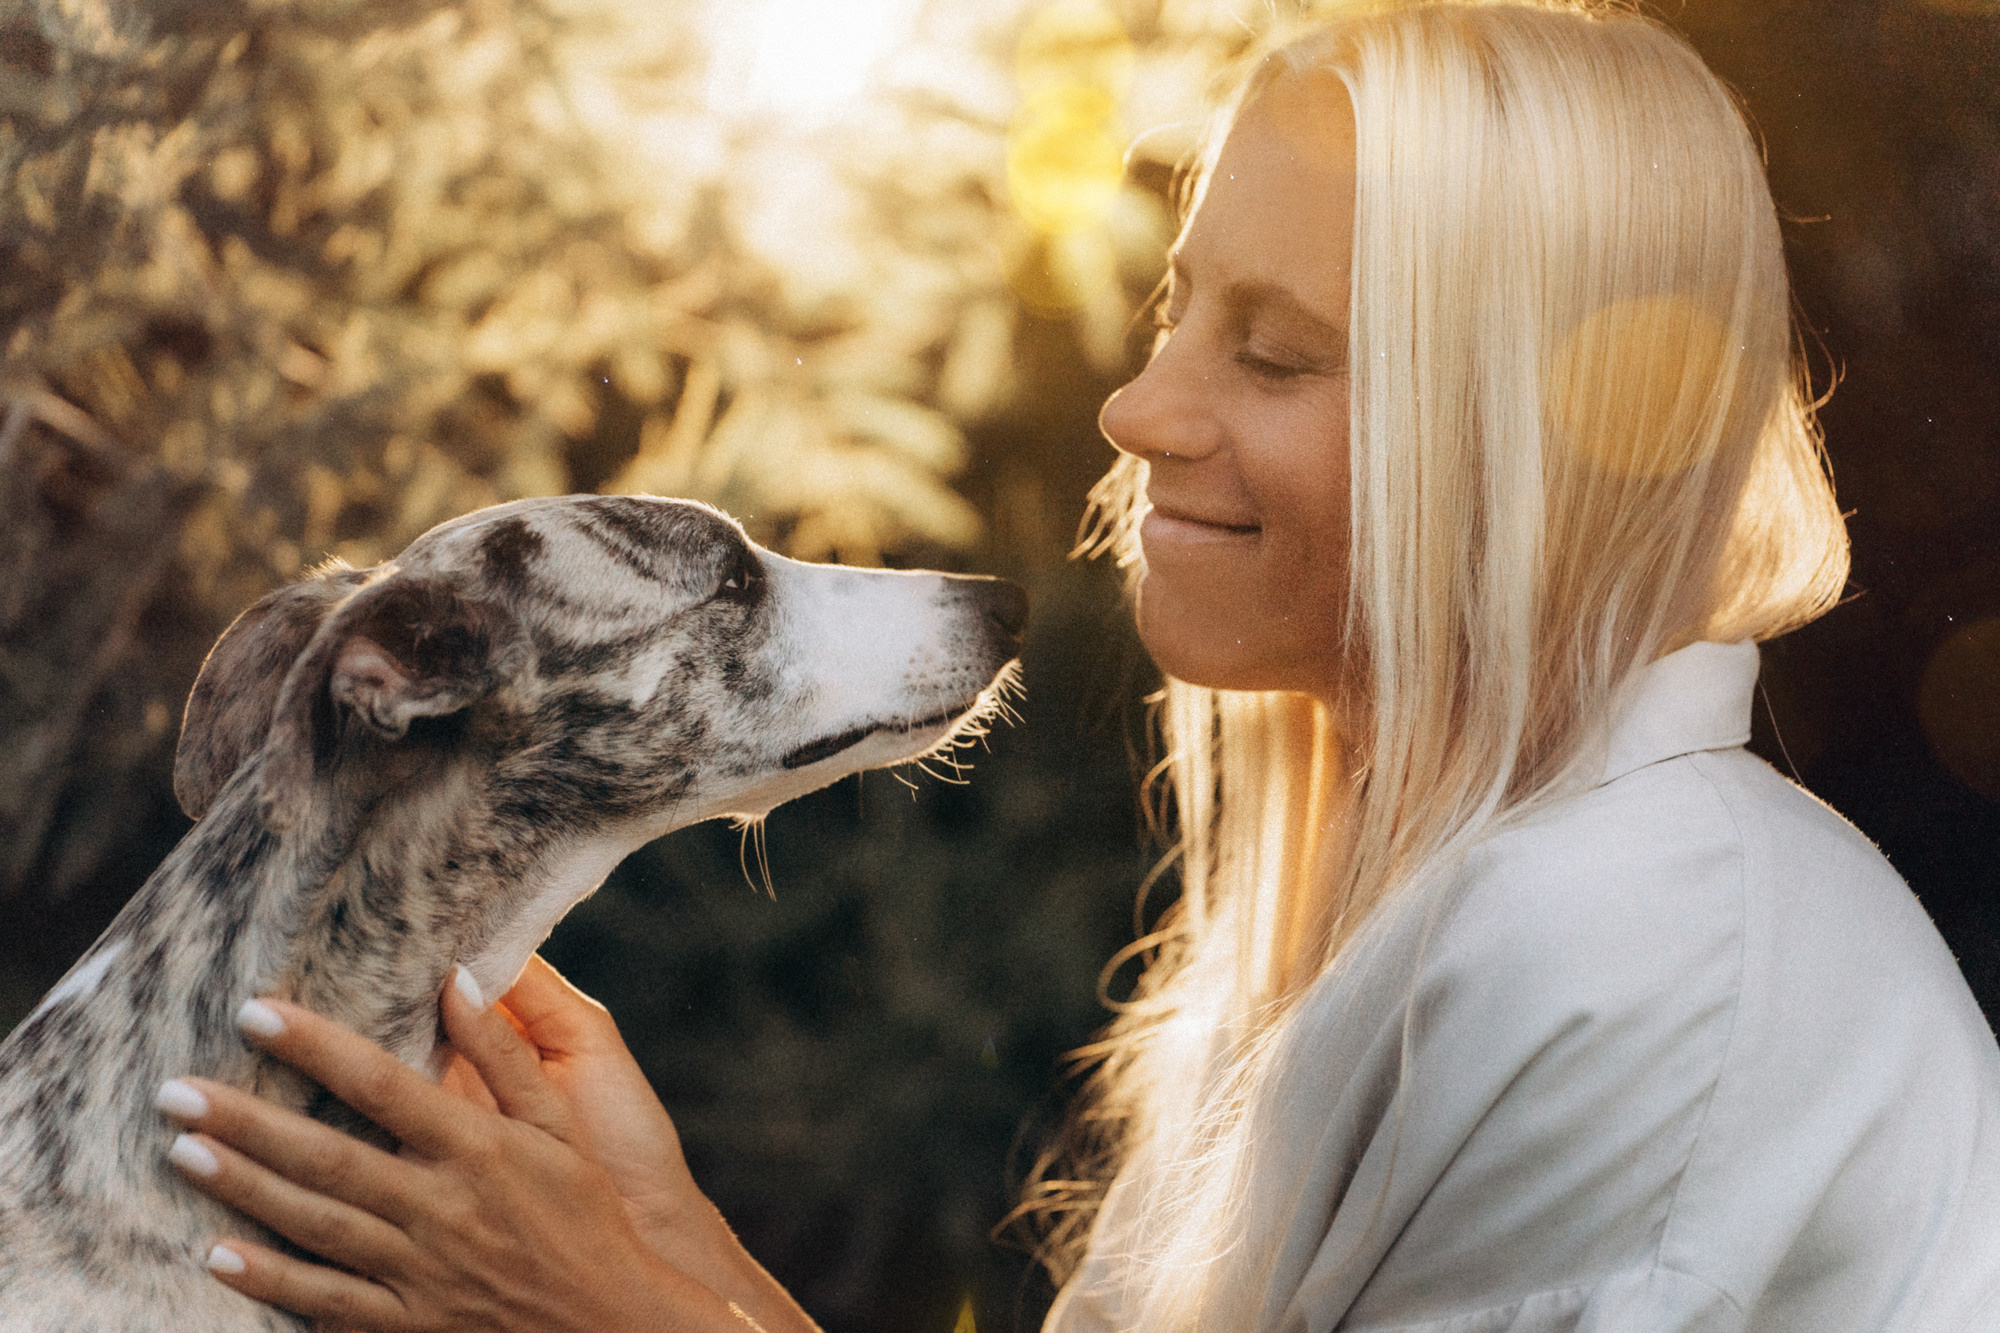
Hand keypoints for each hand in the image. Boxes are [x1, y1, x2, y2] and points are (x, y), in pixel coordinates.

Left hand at [156, 958, 815, 1332]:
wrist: (608, 1323)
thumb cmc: (584, 1215)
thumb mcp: (560, 1128)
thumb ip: (507, 1055)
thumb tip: (459, 978)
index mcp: (477, 1148)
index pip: (380, 1084)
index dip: (315, 1046)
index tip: (256, 1012)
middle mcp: (440, 1206)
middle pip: (325, 1155)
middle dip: (245, 1120)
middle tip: (177, 1090)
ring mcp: (418, 1270)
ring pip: (312, 1223)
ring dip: (241, 1187)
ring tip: (182, 1151)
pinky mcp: (406, 1323)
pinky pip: (324, 1300)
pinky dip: (268, 1280)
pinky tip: (217, 1255)